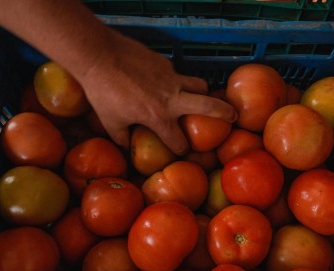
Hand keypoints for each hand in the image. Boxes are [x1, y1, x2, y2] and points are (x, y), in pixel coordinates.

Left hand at [78, 31, 236, 154]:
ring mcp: (171, 77)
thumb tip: (127, 147)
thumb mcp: (110, 122)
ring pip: (199, 84)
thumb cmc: (103, 92)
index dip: (182, 151)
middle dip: (225, 113)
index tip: (183, 153)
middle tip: (234, 118)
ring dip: (204, 92)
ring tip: (202, 97)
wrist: (99, 55)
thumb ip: (122, 137)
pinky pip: (177, 73)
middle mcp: (171, 98)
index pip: (179, 142)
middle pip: (209, 106)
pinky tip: (161, 81)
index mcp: (158, 117)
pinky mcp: (165, 62)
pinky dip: (175, 80)